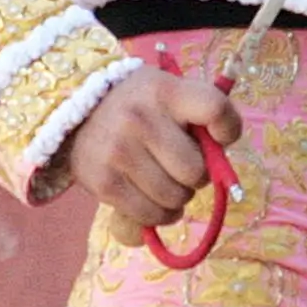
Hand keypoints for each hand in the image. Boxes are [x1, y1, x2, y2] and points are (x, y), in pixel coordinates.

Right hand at [64, 69, 242, 230]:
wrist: (78, 112)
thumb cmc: (141, 106)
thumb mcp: (170, 93)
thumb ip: (201, 119)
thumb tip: (220, 171)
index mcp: (165, 91)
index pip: (214, 109)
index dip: (228, 129)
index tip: (222, 137)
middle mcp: (140, 118)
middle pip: (196, 170)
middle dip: (197, 176)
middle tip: (184, 167)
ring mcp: (119, 151)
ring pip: (175, 198)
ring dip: (179, 198)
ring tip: (168, 183)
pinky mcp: (104, 183)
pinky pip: (150, 215)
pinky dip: (160, 216)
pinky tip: (156, 202)